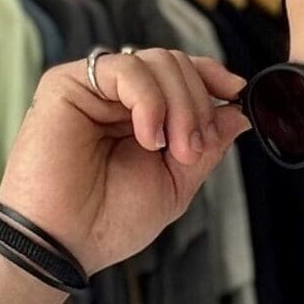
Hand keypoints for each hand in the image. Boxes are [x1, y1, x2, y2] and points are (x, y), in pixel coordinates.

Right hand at [0, 46, 252, 276]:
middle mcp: (117, 98)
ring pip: (157, 61)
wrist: (65, 242)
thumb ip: (206, 146)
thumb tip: (238, 113)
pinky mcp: (68, 83)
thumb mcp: (176, 184)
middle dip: (198, 105)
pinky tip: (147, 137)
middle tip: (192, 151)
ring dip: (180, 105)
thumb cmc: (111, 221)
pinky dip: (150, 101)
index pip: (181, 75)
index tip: (238, 92)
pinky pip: (126, 68)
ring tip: (171, 150)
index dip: (211, 77)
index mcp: (142, 117)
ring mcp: (94, 88)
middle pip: (175, 64)